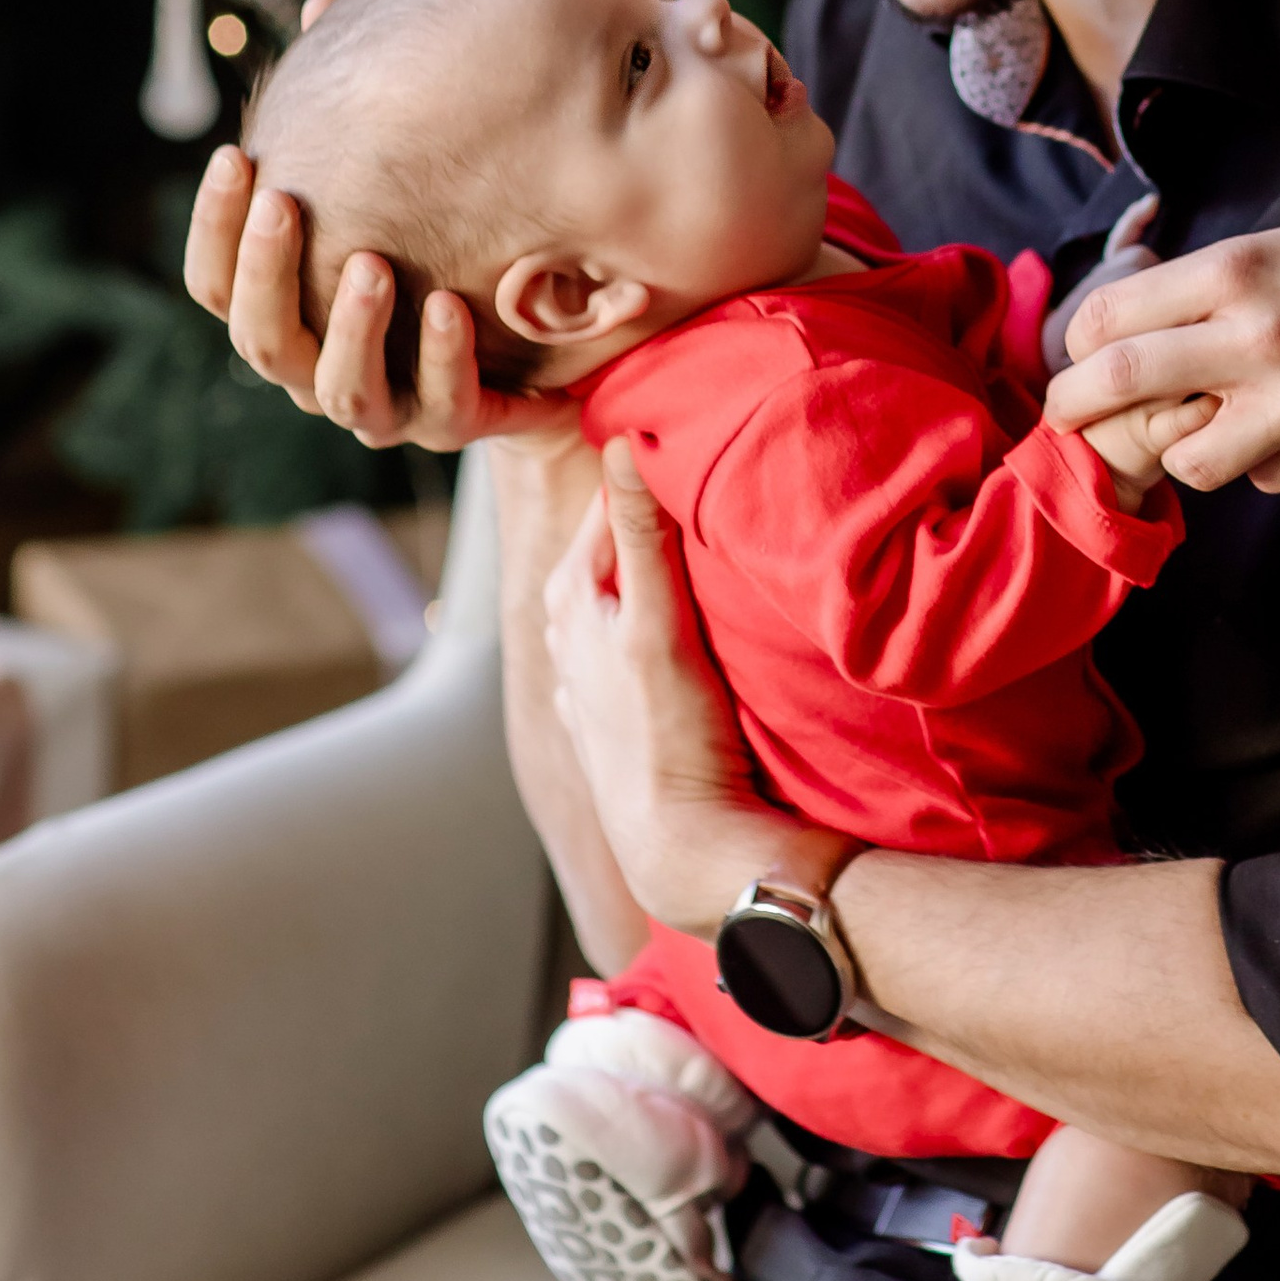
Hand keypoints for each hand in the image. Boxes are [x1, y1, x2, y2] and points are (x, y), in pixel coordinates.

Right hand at [184, 142, 580, 456]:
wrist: (543, 328)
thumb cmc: (445, 232)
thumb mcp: (403, 165)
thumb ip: (356, 103)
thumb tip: (323, 4)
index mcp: (291, 311)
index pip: (217, 283)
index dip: (214, 225)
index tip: (235, 154)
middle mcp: (322, 365)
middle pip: (261, 339)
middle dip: (269, 272)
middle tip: (285, 202)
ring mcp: (386, 404)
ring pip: (339, 388)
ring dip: (351, 326)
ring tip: (371, 263)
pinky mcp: (457, 423)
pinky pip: (441, 409)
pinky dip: (441, 358)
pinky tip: (451, 304)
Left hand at [545, 438, 852, 931]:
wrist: (685, 844)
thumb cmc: (672, 732)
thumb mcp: (658, 622)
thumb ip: (640, 532)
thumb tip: (622, 440)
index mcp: (568, 594)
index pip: (611, 499)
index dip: (652, 468)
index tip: (699, 436)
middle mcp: (566, 630)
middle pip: (616, 545)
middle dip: (653, 515)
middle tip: (713, 477)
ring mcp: (585, 676)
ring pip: (623, 594)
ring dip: (656, 569)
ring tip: (705, 540)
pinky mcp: (613, 713)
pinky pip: (632, 642)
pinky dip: (653, 620)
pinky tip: (682, 621)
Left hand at [1044, 215, 1279, 492]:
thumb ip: (1208, 288)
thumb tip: (1127, 330)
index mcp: (1239, 270)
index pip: (1112, 314)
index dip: (1080, 341)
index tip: (1078, 354)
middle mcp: (1259, 336)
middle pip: (1121, 382)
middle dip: (1074, 403)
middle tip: (1063, 413)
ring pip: (1189, 460)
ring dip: (1184, 448)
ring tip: (1207, 425)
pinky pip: (1263, 477)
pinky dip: (1263, 460)